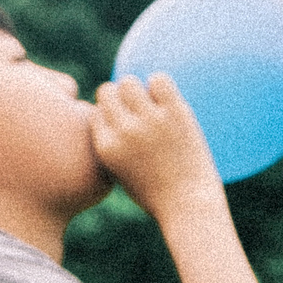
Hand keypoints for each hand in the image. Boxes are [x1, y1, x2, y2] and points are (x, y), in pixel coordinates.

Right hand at [91, 74, 221, 223]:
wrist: (187, 203)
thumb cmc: (154, 192)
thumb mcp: (120, 171)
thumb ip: (111, 143)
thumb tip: (108, 109)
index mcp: (106, 148)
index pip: (95, 112)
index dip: (109, 115)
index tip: (125, 125)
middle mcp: (123, 131)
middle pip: (108, 91)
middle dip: (120, 98)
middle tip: (138, 112)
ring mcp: (149, 120)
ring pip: (129, 82)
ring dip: (139, 89)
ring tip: (152, 105)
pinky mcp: (174, 113)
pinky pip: (158, 79)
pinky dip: (160, 86)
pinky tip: (167, 102)